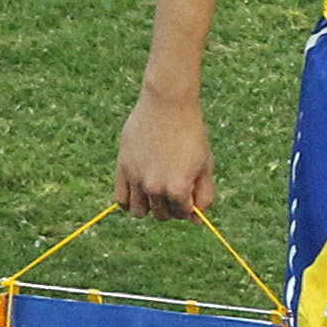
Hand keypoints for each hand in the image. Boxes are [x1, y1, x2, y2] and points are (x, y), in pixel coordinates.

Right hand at [117, 91, 216, 219]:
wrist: (167, 106)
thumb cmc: (192, 134)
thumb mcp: (206, 165)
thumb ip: (204, 194)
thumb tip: (196, 220)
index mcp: (178, 188)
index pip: (183, 214)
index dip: (189, 205)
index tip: (191, 190)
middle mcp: (155, 187)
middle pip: (162, 215)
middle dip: (171, 206)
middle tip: (176, 185)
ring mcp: (136, 179)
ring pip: (139, 212)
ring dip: (150, 207)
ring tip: (158, 190)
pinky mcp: (122, 168)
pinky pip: (120, 199)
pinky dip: (129, 202)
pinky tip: (141, 192)